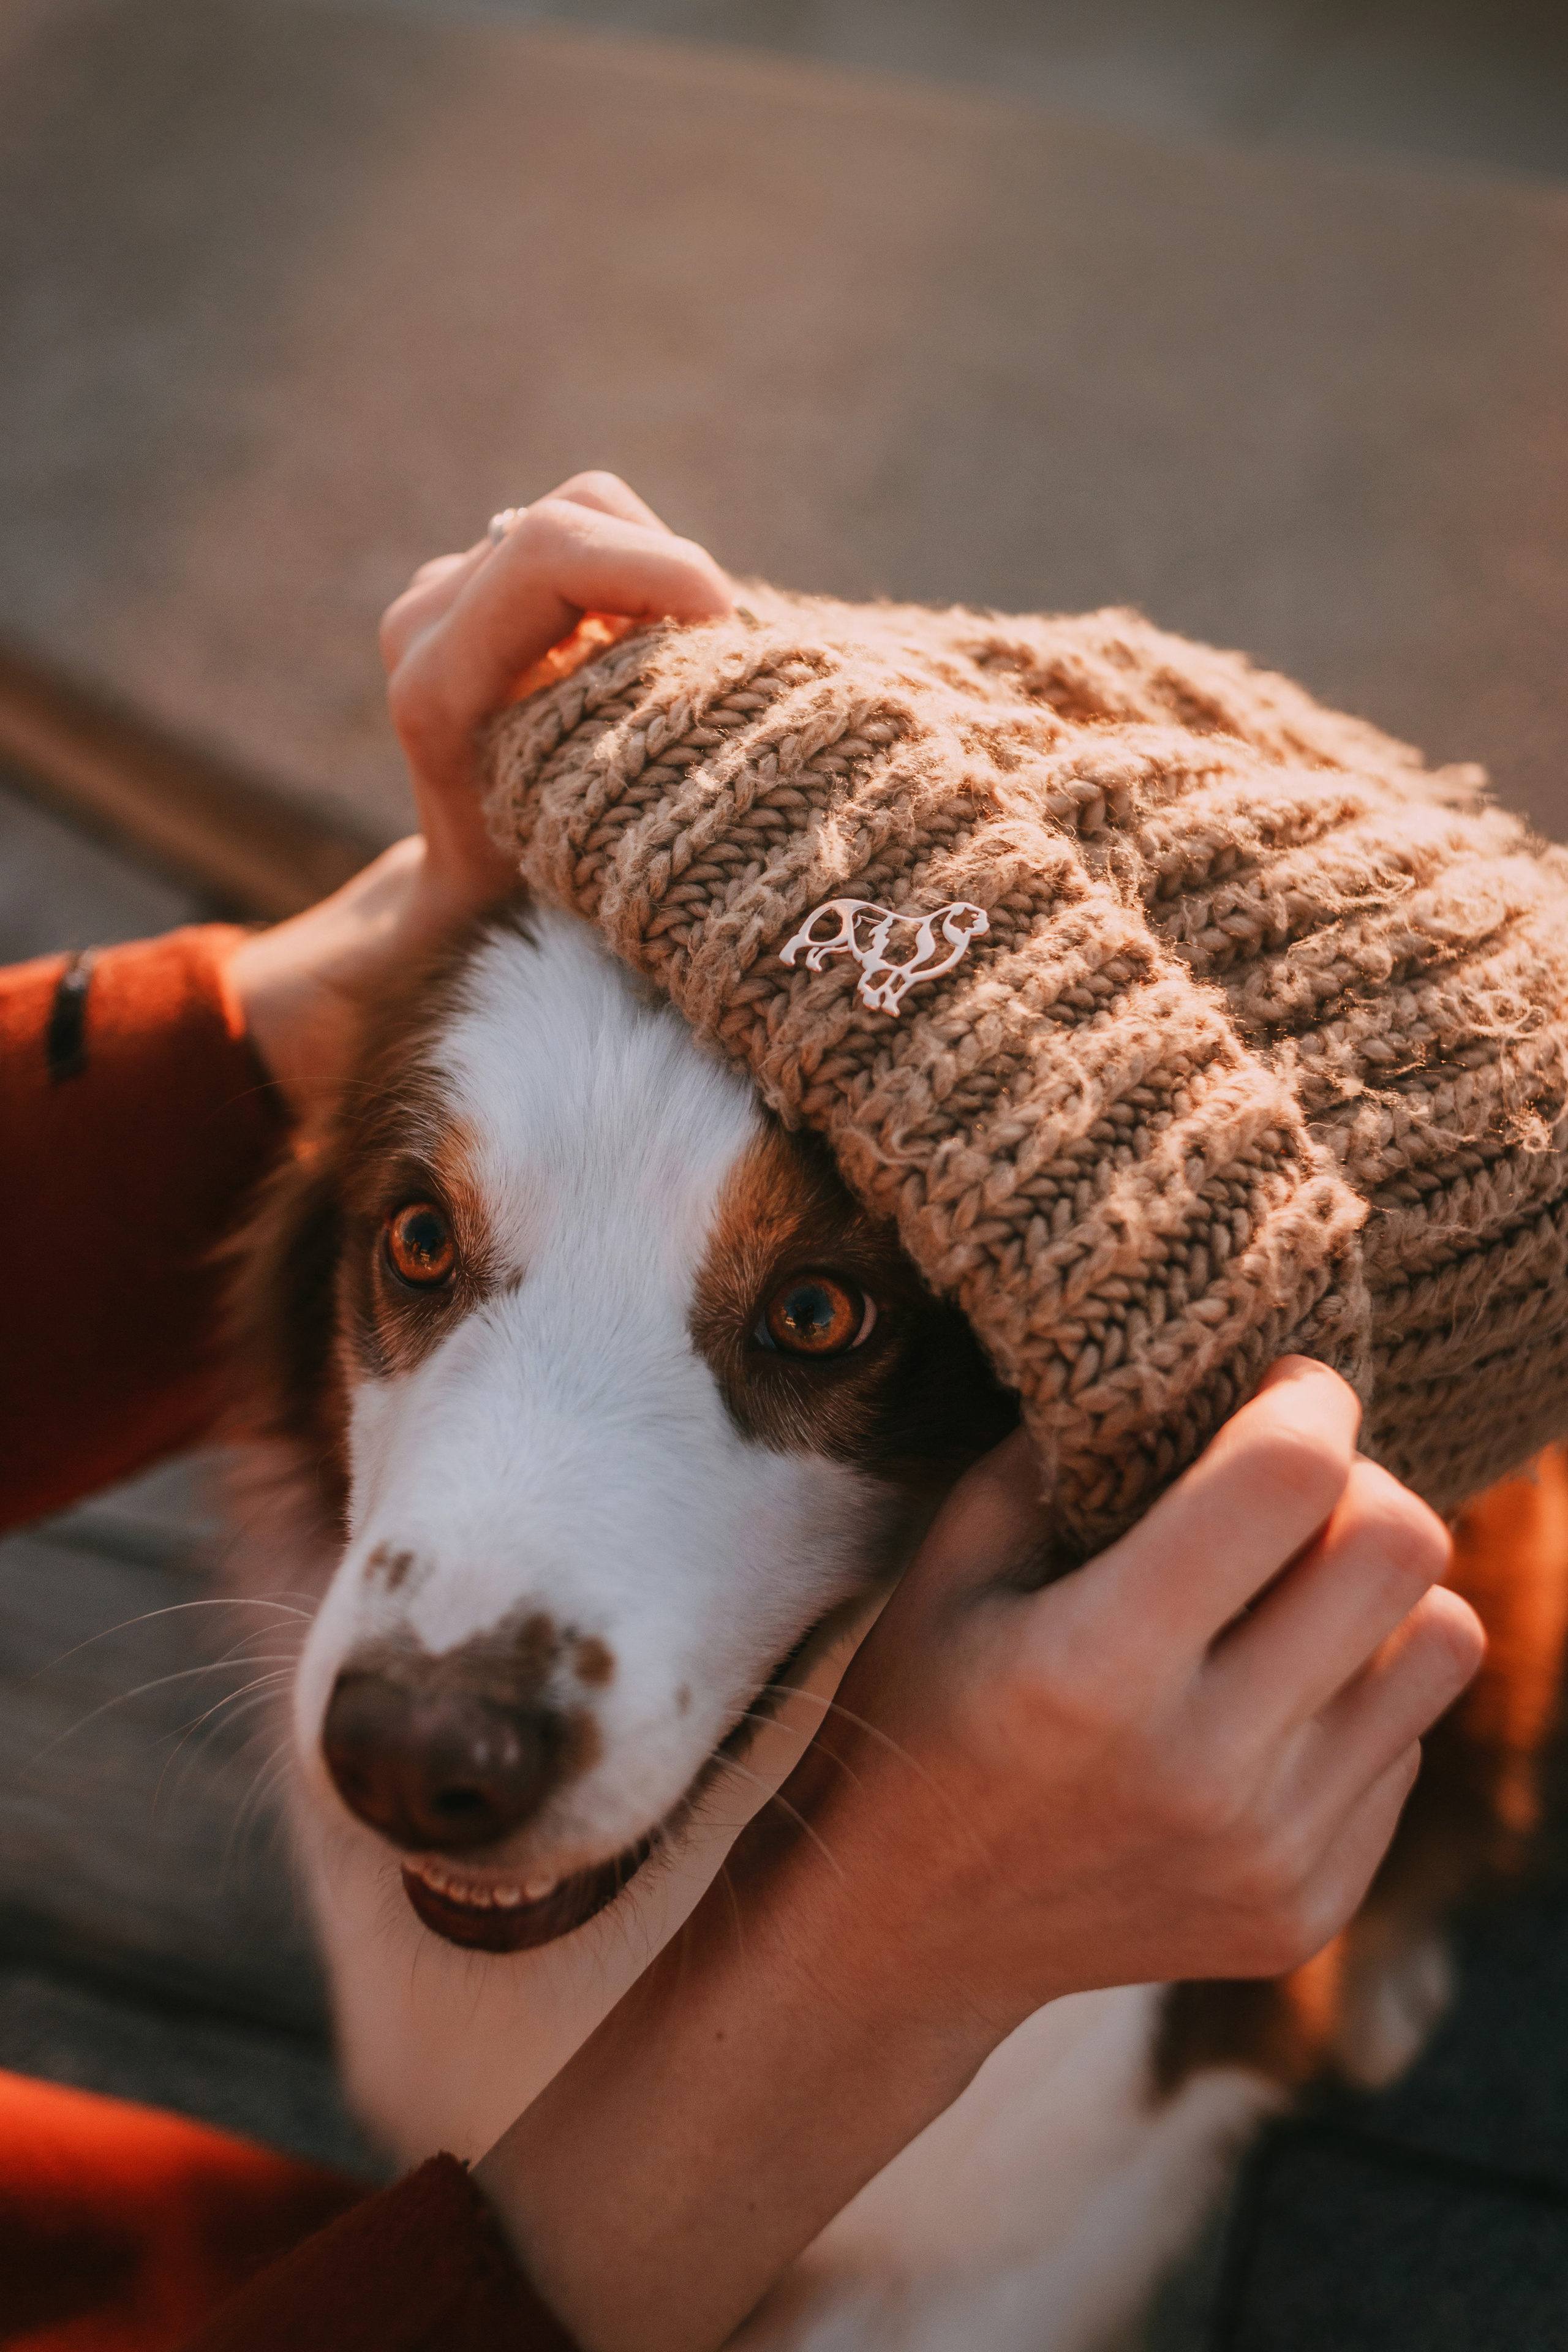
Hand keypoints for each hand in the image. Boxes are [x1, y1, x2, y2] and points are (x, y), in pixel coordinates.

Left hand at [229, 474, 729, 1113]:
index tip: (727, 620)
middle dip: (668, 569)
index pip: (548, 551)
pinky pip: (579, 539)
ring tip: (682, 657)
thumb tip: (730, 649)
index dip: (656, 565)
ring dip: (655, 573)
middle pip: (575, 515)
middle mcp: (424, 621)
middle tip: (721, 648)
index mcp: (437, 684)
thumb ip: (636, 740)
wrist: (464, 898)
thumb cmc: (536, 892)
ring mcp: (444, 595)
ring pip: (585, 515)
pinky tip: (651, 651)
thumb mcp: (591, 839)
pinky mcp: (477, 585)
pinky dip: (636, 578)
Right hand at [752, 1354, 1481, 2039]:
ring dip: (1378, 1595)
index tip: (1284, 1388)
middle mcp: (1204, 1771)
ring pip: (1442, 1645)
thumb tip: (1182, 1367)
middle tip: (1294, 1488)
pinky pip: (1409, 1747)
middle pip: (1402, 1551)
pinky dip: (1352, 1699)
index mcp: (1097, 1666)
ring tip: (1288, 1597)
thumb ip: (1057, 1456)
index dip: (1308, 1400)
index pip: (1289, 1480)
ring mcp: (1270, 1856)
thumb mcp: (948, 1567)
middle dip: (1363, 1481)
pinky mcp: (1308, 1909)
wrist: (902, 1937)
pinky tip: (1258, 1707)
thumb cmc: (918, 1718)